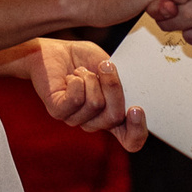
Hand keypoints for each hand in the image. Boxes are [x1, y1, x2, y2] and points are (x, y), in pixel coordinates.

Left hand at [0, 38, 148, 150]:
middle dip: (113, 86)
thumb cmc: (82, 59)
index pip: (131, 140)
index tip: (136, 109)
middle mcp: (94, 122)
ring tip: (80, 71)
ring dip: (90, 79)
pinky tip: (71, 77)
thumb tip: (131, 91)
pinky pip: (76, 100)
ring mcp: (75, 119)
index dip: (137, 130)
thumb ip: (122, 80)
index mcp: (111, 115)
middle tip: (106, 66)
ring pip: (96, 104)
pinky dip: (77, 81)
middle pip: (115, 117)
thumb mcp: (110, 67)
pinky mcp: (58, 111)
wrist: (53, 51)